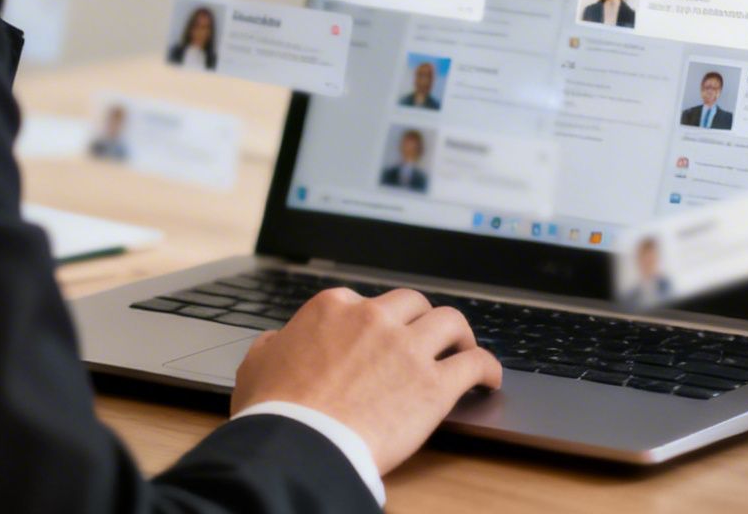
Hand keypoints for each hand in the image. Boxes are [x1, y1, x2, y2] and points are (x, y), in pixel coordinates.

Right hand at [231, 287, 501, 473]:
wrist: (299, 446)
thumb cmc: (274, 411)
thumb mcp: (257, 364)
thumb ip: (275, 345)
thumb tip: (280, 342)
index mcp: (334, 308)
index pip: (365, 303)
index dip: (375, 322)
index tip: (380, 338)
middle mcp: (375, 318)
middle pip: (413, 304)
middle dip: (421, 319)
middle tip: (425, 338)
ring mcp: (407, 349)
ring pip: (450, 322)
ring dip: (459, 334)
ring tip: (463, 348)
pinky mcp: (434, 385)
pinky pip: (475, 363)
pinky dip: (488, 367)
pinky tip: (490, 378)